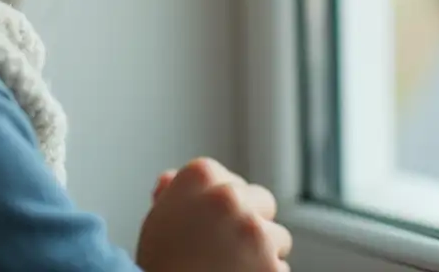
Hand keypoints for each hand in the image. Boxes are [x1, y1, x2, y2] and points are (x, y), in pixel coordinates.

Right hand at [136, 158, 290, 271]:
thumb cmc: (161, 262)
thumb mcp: (157, 220)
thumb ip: (172, 193)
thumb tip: (170, 179)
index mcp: (200, 176)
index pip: (231, 179)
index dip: (222, 206)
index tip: (208, 224)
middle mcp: (229, 197)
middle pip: (263, 201)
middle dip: (252, 222)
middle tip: (226, 247)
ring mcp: (255, 231)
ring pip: (278, 236)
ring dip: (262, 251)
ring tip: (230, 267)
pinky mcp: (272, 265)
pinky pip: (280, 267)